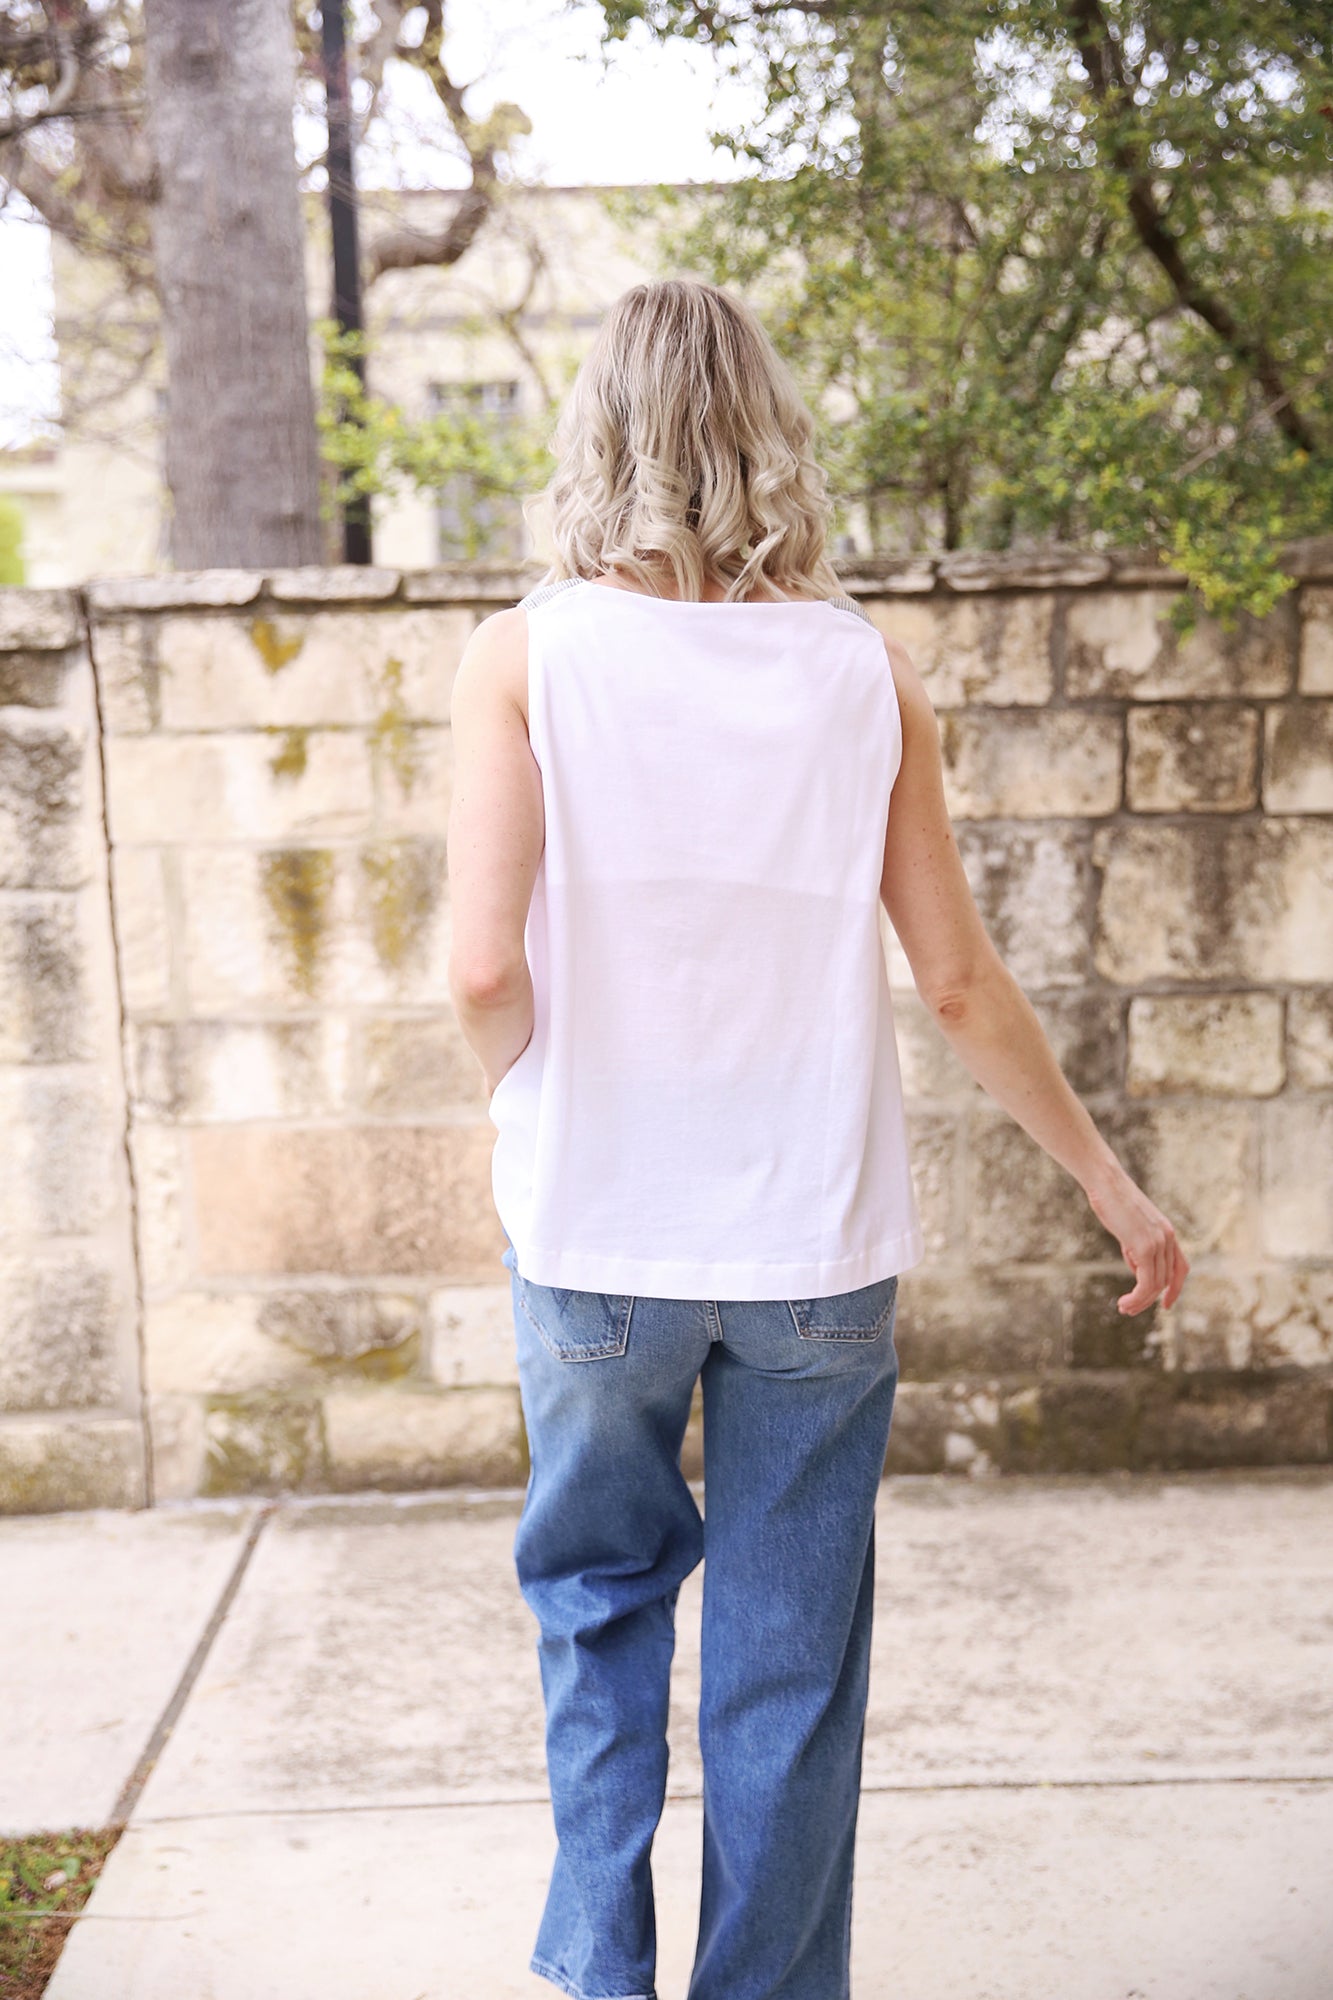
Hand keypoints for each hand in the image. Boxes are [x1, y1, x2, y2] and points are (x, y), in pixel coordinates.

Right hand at [1084, 1169, 1189, 1314]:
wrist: (1106, 1182)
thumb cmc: (1113, 1201)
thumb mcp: (1129, 1227)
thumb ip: (1137, 1247)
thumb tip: (1137, 1268)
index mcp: (1167, 1233)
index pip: (1180, 1268)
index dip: (1175, 1289)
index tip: (1165, 1304)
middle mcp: (1168, 1238)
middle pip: (1166, 1280)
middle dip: (1148, 1300)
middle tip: (1128, 1309)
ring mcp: (1158, 1243)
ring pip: (1156, 1285)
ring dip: (1140, 1302)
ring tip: (1124, 1308)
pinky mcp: (1145, 1247)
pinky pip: (1146, 1282)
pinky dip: (1137, 1297)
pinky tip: (1123, 1301)